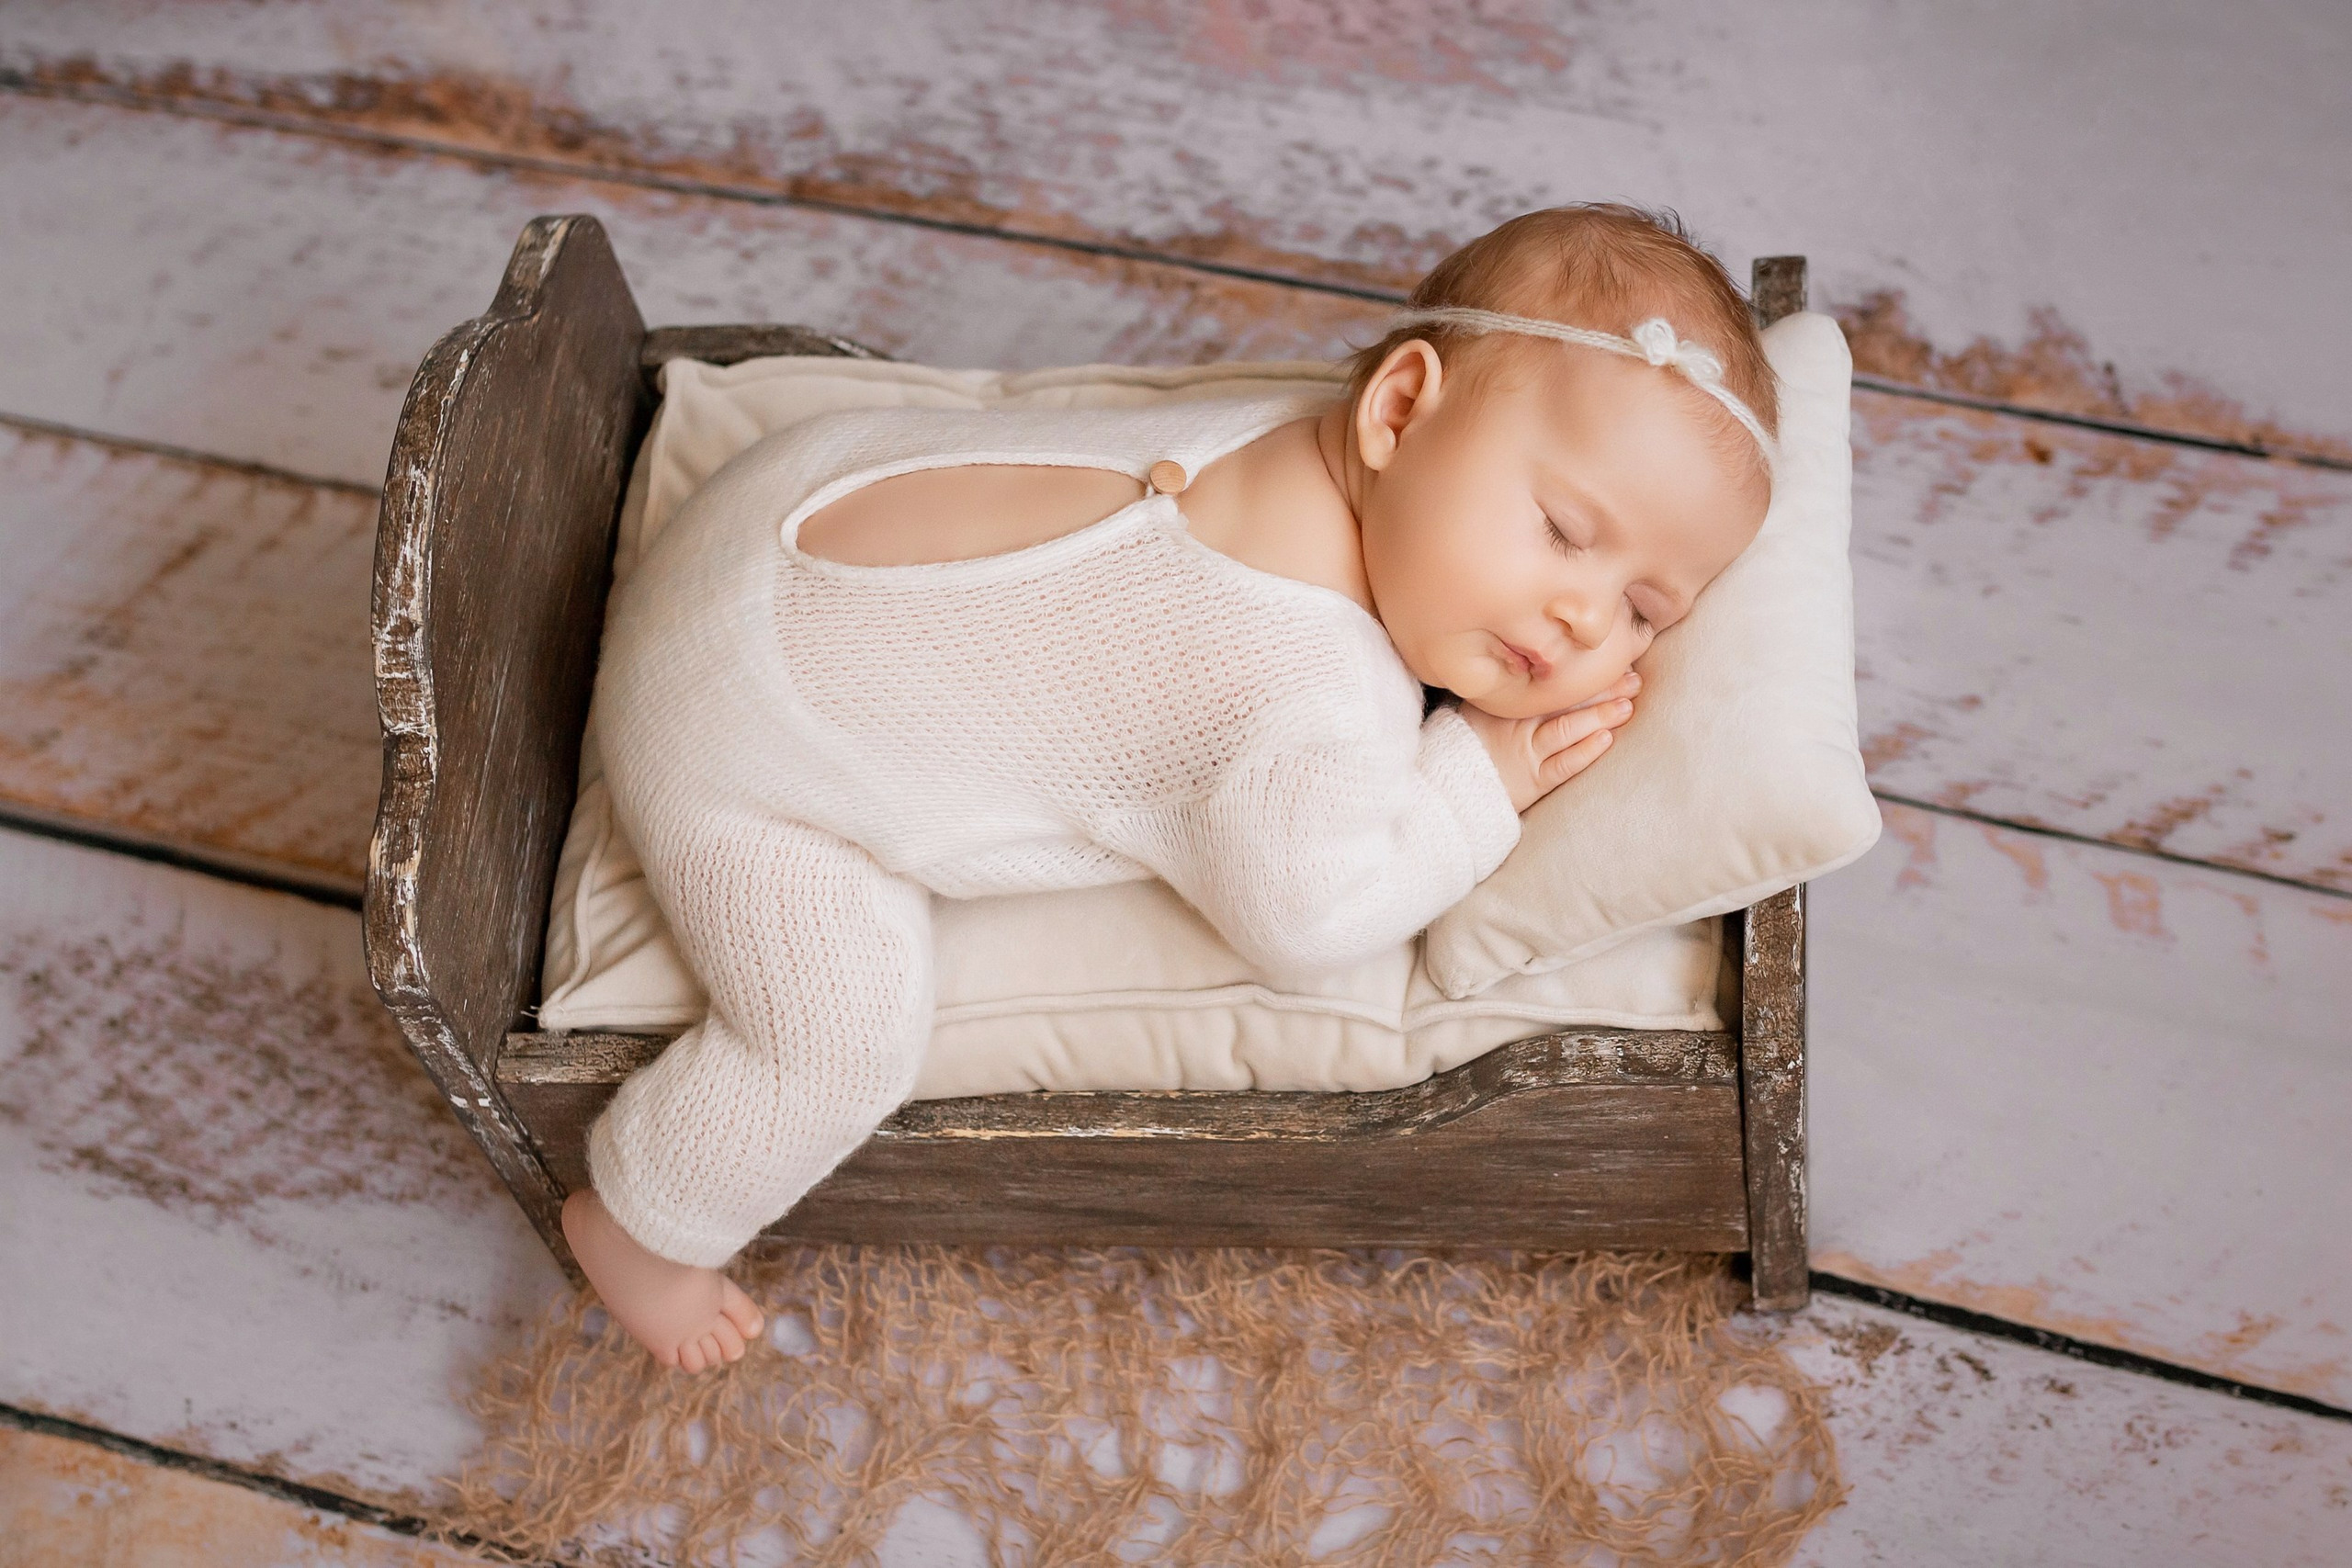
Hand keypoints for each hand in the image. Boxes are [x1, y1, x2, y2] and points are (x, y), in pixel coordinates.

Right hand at [1457, 670, 1639, 813]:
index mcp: (1508, 702)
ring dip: (1599, 715)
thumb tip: (1535, 662)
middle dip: (1601, 689)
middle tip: (1632, 678)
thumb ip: (1506, 687)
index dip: (1581, 671)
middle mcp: (1518, 723)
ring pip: (1567, 729)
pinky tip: (1606, 738)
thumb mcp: (1478, 707)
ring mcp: (1526, 752)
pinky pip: (1563, 765)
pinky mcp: (1533, 781)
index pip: (1551, 681)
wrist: (1450, 786)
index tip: (1607, 660)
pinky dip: (1585, 751)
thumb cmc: (1467, 743)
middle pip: (1565, 701)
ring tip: (1626, 705)